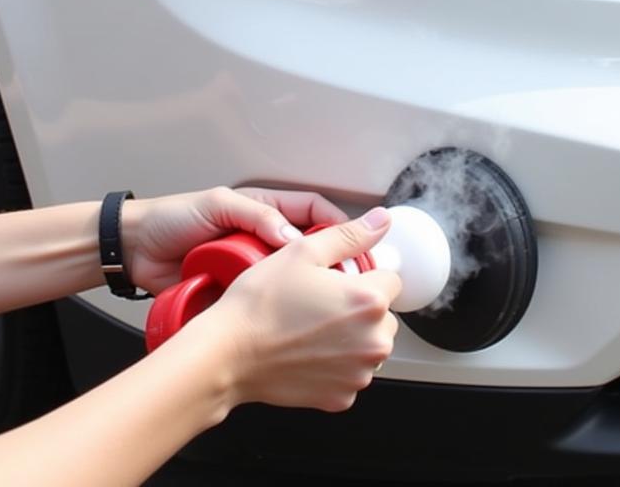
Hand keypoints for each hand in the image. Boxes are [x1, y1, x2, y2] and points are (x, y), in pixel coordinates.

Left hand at [123, 186, 348, 296]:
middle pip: (309, 250)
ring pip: (290, 280)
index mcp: (264, 210)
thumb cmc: (172, 219)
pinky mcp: (238, 294)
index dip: (338, 224)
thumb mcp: (217, 205)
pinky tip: (288, 318)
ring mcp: (251, 268)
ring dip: (303, 289)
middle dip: (330, 263)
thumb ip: (255, 215)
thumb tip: (290, 238)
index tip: (357, 241)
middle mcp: (263, 238)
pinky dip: (277, 309)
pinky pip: (265, 301)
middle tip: (346, 280)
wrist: (134, 252)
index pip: (313, 211)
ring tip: (320, 302)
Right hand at [203, 209, 401, 412]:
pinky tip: (307, 351)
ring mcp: (358, 373)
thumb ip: (350, 235)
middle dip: (361, 307)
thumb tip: (380, 221)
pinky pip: (351, 373)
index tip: (341, 279)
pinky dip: (336, 364)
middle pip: (384, 315)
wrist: (227, 353)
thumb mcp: (303, 252)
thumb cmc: (260, 304)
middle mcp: (372, 341)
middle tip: (322, 302)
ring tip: (312, 326)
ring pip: (369, 344)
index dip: (365, 275)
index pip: (392, 279)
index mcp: (369, 300)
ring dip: (351, 336)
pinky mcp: (341, 397)